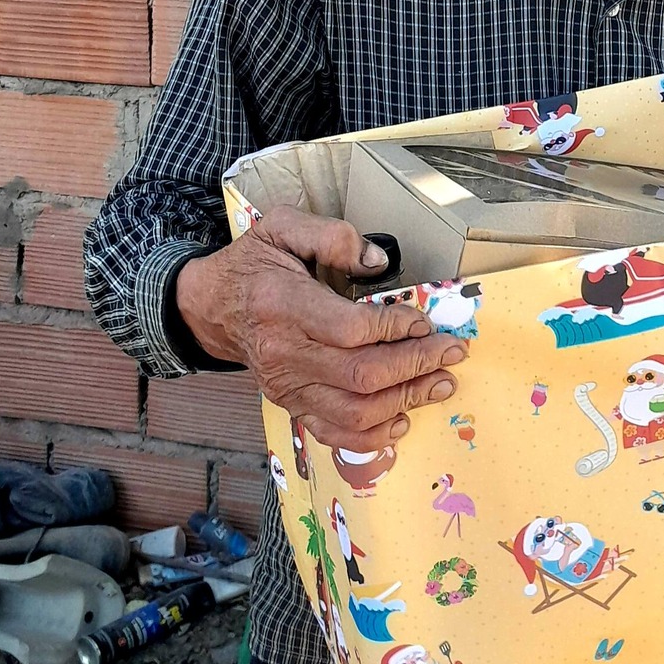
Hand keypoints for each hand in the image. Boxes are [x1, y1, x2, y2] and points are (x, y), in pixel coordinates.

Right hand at [177, 207, 465, 450]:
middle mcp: (283, 353)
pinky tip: (402, 419)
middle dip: (416, 366)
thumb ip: (330, 236)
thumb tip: (378, 262)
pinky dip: (372, 435)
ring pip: (354, 411)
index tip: (424, 321)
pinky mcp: (291, 405)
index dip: (395, 329)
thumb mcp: (281, 227)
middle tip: (452, 352)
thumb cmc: (254, 265)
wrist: (212, 307)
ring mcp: (286, 386)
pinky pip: (334, 433)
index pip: (350, 330)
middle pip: (361, 375)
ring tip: (440, 383)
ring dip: (405, 400)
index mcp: (281, 305)